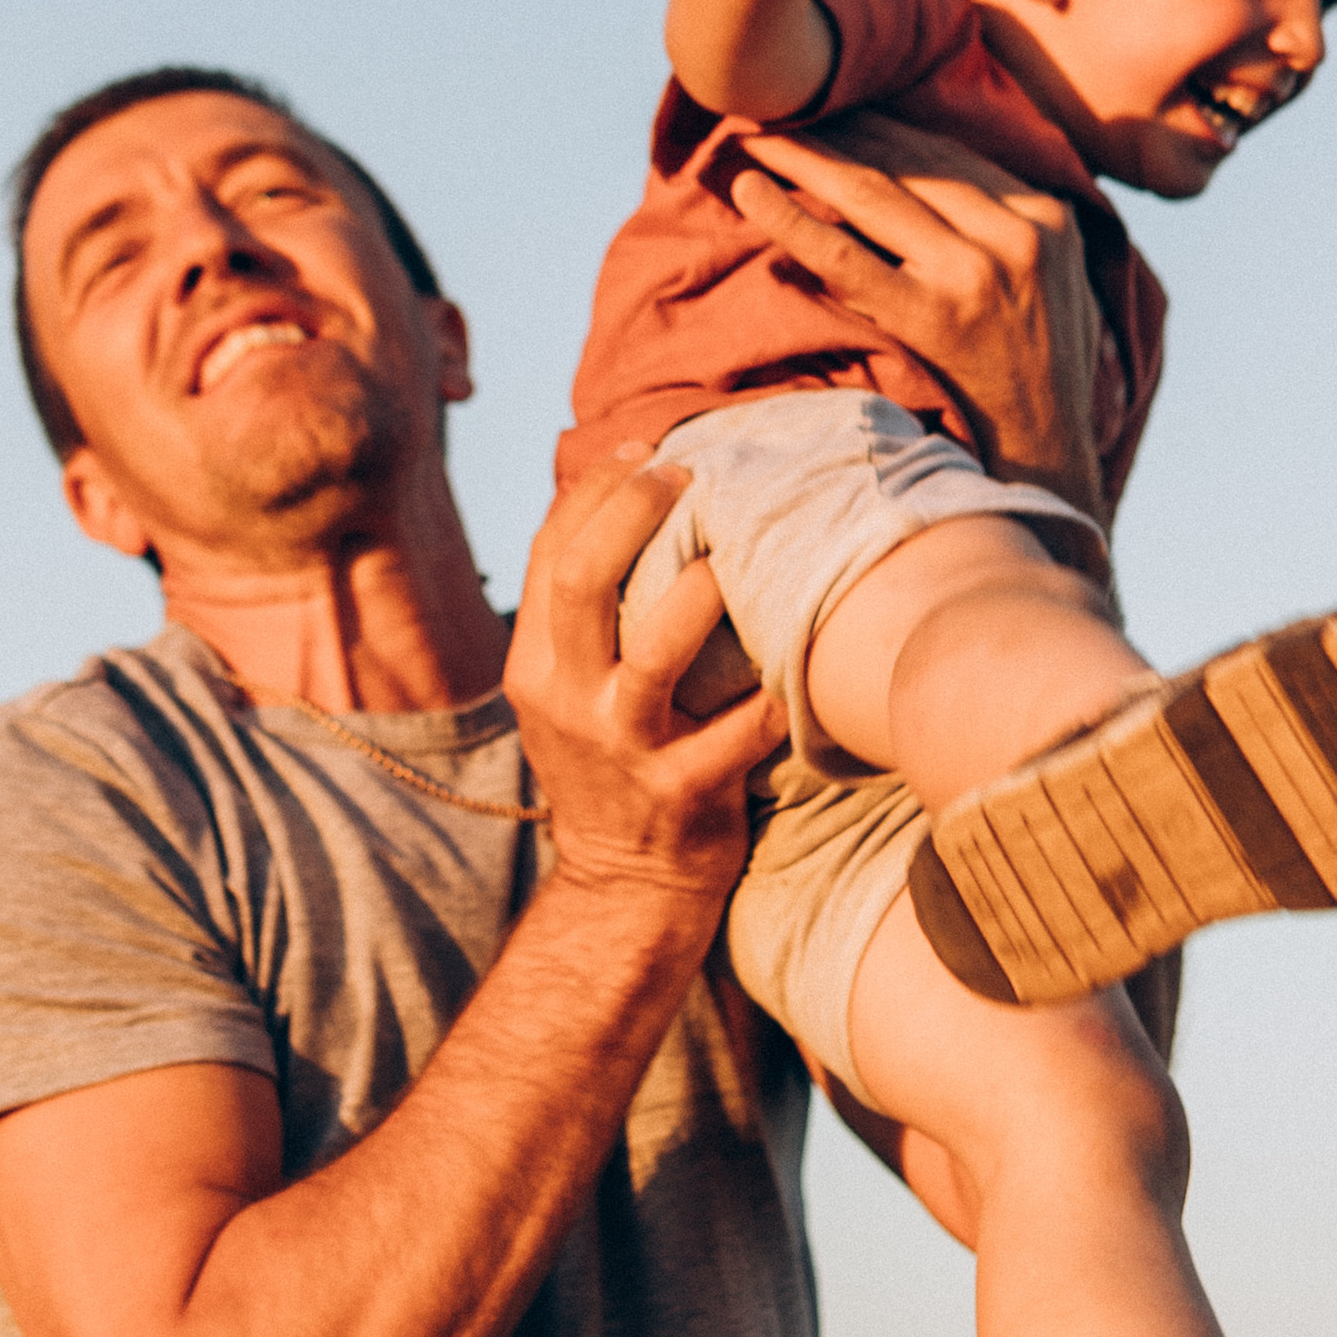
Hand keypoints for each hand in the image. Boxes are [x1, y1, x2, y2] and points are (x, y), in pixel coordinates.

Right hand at [502, 449, 787, 905]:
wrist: (625, 888)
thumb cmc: (613, 764)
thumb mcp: (569, 692)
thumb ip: (586, 616)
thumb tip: (620, 499)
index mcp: (535, 667)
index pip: (550, 553)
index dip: (595, 490)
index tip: (645, 448)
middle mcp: (566, 701)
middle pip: (582, 580)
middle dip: (633, 511)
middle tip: (688, 475)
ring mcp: (622, 748)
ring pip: (653, 652)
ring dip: (700, 592)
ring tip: (735, 560)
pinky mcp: (682, 791)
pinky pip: (739, 727)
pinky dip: (772, 690)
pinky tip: (801, 657)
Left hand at [726, 120, 1106, 526]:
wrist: (1048, 459)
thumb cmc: (1036, 371)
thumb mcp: (1049, 280)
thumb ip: (1003, 225)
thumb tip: (930, 174)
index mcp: (1046, 213)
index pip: (947, 152)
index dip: (878, 124)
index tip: (829, 104)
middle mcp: (1017, 233)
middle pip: (907, 161)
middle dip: (836, 127)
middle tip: (776, 101)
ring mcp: (976, 274)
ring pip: (874, 195)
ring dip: (806, 156)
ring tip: (753, 131)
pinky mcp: (935, 318)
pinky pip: (847, 259)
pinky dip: (792, 220)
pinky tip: (749, 191)